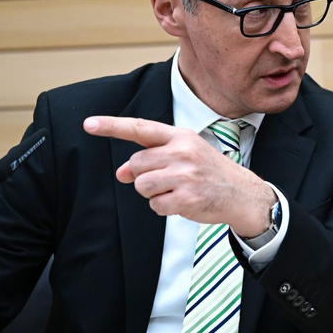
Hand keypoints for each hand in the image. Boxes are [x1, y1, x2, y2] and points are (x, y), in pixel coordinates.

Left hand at [84, 116, 274, 236]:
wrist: (243, 194)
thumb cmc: (209, 172)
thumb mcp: (184, 156)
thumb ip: (152, 160)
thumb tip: (122, 173)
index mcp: (181, 137)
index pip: (141, 129)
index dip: (112, 126)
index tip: (88, 124)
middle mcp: (183, 152)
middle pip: (137, 164)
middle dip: (144, 175)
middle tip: (168, 179)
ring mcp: (185, 175)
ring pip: (142, 186)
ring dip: (153, 193)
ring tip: (176, 190)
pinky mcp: (187, 198)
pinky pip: (155, 206)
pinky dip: (164, 207)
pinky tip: (183, 202)